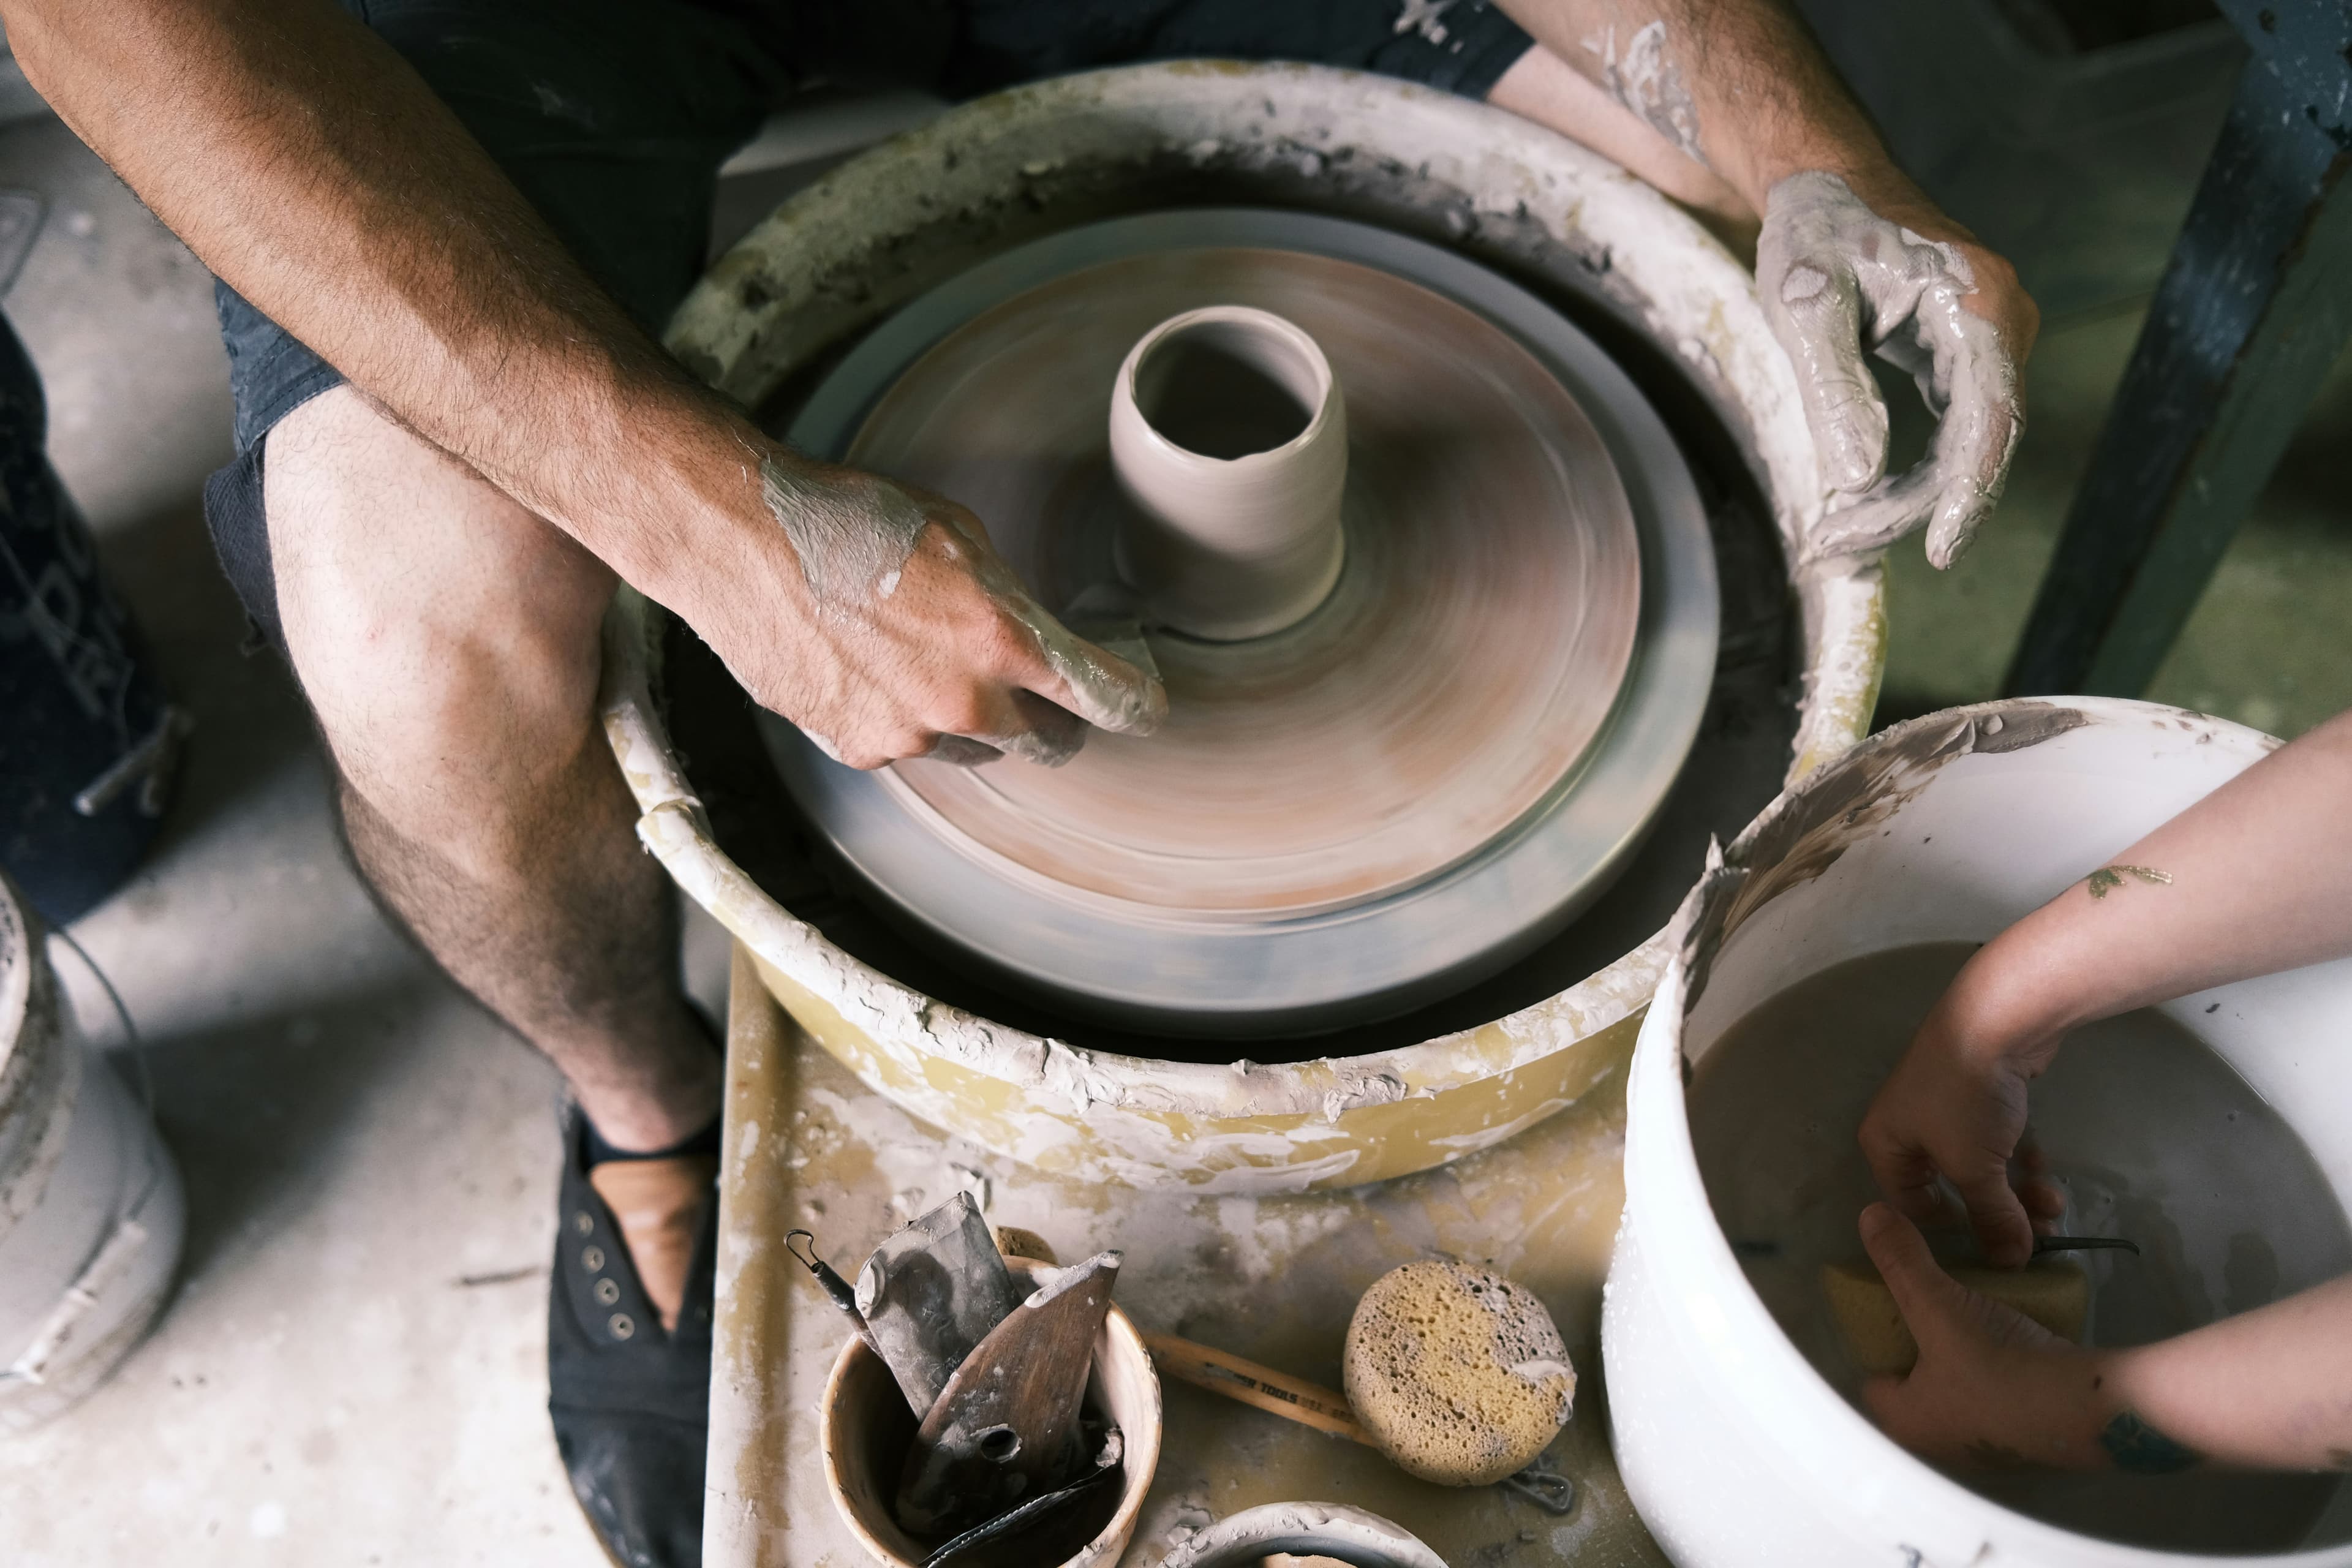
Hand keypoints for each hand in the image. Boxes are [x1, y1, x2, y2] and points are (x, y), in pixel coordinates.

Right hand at [692, 456, 1165, 769]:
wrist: (741, 542)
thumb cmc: (849, 521)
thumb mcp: (957, 536)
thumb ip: (1009, 599)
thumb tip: (1034, 635)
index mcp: (1004, 640)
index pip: (1106, 700)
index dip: (1137, 707)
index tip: (1146, 709)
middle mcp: (964, 702)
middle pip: (1046, 742)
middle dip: (1052, 719)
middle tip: (1041, 691)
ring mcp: (910, 736)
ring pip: (975, 746)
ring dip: (974, 717)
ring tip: (926, 658)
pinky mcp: (859, 750)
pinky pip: (910, 745)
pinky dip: (907, 717)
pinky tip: (873, 668)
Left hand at [1756, 171, 2038, 567]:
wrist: (1827, 182)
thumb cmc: (1816, 232)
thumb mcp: (1807, 306)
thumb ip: (1835, 388)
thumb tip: (1861, 476)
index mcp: (1980, 304)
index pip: (1992, 419)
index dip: (1968, 493)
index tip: (1940, 550)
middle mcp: (2005, 324)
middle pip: (1978, 443)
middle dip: (1914, 505)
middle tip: (1837, 541)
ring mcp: (1992, 341)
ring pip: (1965, 446)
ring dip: (1909, 496)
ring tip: (1837, 531)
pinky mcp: (1966, 357)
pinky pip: (1952, 431)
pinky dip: (1911, 471)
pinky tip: (1863, 501)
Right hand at [1858, 997, 2062, 1268]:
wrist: (1993, 1020)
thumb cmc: (1964, 1100)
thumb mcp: (1975, 1169)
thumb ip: (1992, 1220)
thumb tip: (2010, 1264)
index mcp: (1885, 1144)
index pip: (1910, 1207)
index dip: (1953, 1234)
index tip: (1994, 1250)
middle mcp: (1907, 1127)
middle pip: (1952, 1189)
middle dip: (1997, 1214)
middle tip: (2037, 1233)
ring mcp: (1943, 1107)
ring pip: (1979, 1166)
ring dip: (2016, 1191)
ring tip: (2053, 1205)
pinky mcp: (1977, 1092)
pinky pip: (1994, 1141)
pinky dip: (2018, 1157)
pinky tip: (2045, 1166)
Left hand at [1859, 1204, 2107, 1470]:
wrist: (2092, 1408)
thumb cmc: (1997, 1367)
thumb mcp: (1939, 1307)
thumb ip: (1903, 1264)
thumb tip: (1868, 1215)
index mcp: (1905, 1422)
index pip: (1872, 1374)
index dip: (1876, 1334)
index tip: (1888, 1297)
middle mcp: (1940, 1440)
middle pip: (1917, 1373)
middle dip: (1924, 1334)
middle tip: (1929, 1296)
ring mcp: (1987, 1441)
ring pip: (1960, 1375)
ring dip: (1965, 1341)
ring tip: (1969, 1305)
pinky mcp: (2027, 1429)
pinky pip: (1999, 1382)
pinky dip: (1999, 1353)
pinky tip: (2006, 1324)